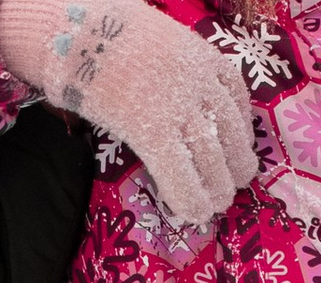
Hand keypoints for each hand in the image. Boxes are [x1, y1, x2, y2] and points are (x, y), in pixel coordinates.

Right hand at [0, 0, 258, 225]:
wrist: (77, 29)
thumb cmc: (105, 31)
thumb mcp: (155, 38)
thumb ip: (171, 65)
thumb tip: (171, 95)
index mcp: (201, 55)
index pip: (234, 95)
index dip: (242, 126)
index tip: (243, 143)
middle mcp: (197, 82)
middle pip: (228, 130)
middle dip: (237, 162)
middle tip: (238, 182)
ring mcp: (177, 106)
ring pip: (211, 156)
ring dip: (218, 187)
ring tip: (217, 204)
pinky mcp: (151, 128)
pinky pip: (178, 170)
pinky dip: (189, 196)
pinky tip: (193, 214)